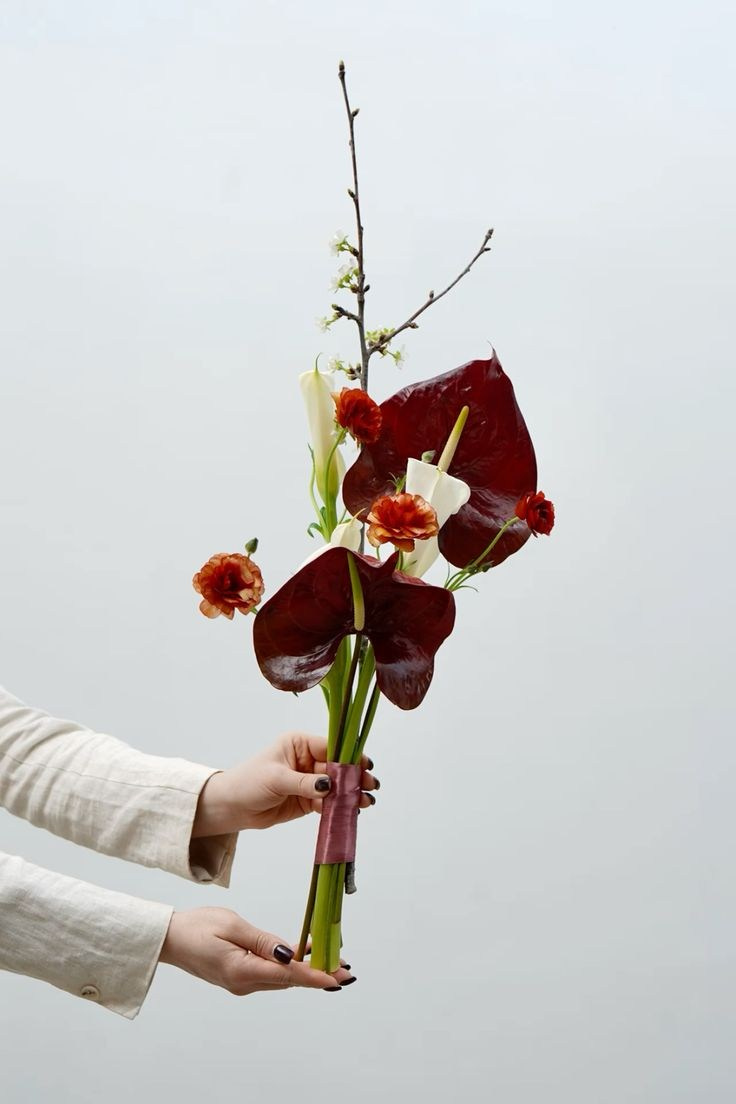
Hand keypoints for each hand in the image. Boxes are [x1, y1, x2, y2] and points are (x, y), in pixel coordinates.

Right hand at [158, 907, 353, 993]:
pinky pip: (270, 974)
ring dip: (305, 969)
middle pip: (288, 980)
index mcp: (241, 971)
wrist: (169, 939)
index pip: (287, 975)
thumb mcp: (232, 926)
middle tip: (346, 967)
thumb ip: (264, 941)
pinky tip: (304, 954)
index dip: (315, 976)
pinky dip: (288, 966)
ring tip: (333, 958)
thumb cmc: (196, 927)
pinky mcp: (240, 977)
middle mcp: (244, 984)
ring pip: (281, 978)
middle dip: (317, 972)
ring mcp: (242, 983)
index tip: (337, 978)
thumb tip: (290, 953)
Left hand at [192, 732, 378, 835]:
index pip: (330, 747)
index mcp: (300, 744)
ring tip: (366, 802)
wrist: (232, 807)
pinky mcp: (308, 800)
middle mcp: (308, 759)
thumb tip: (329, 785)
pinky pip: (329, 802)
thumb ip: (304, 783)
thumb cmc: (248, 782)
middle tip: (370, 786)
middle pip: (338, 767)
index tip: (365, 766)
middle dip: (354, 777)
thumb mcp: (276, 778)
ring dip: (351, 794)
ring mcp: (309, 780)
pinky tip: (353, 812)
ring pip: (336, 786)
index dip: (349, 757)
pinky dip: (340, 807)